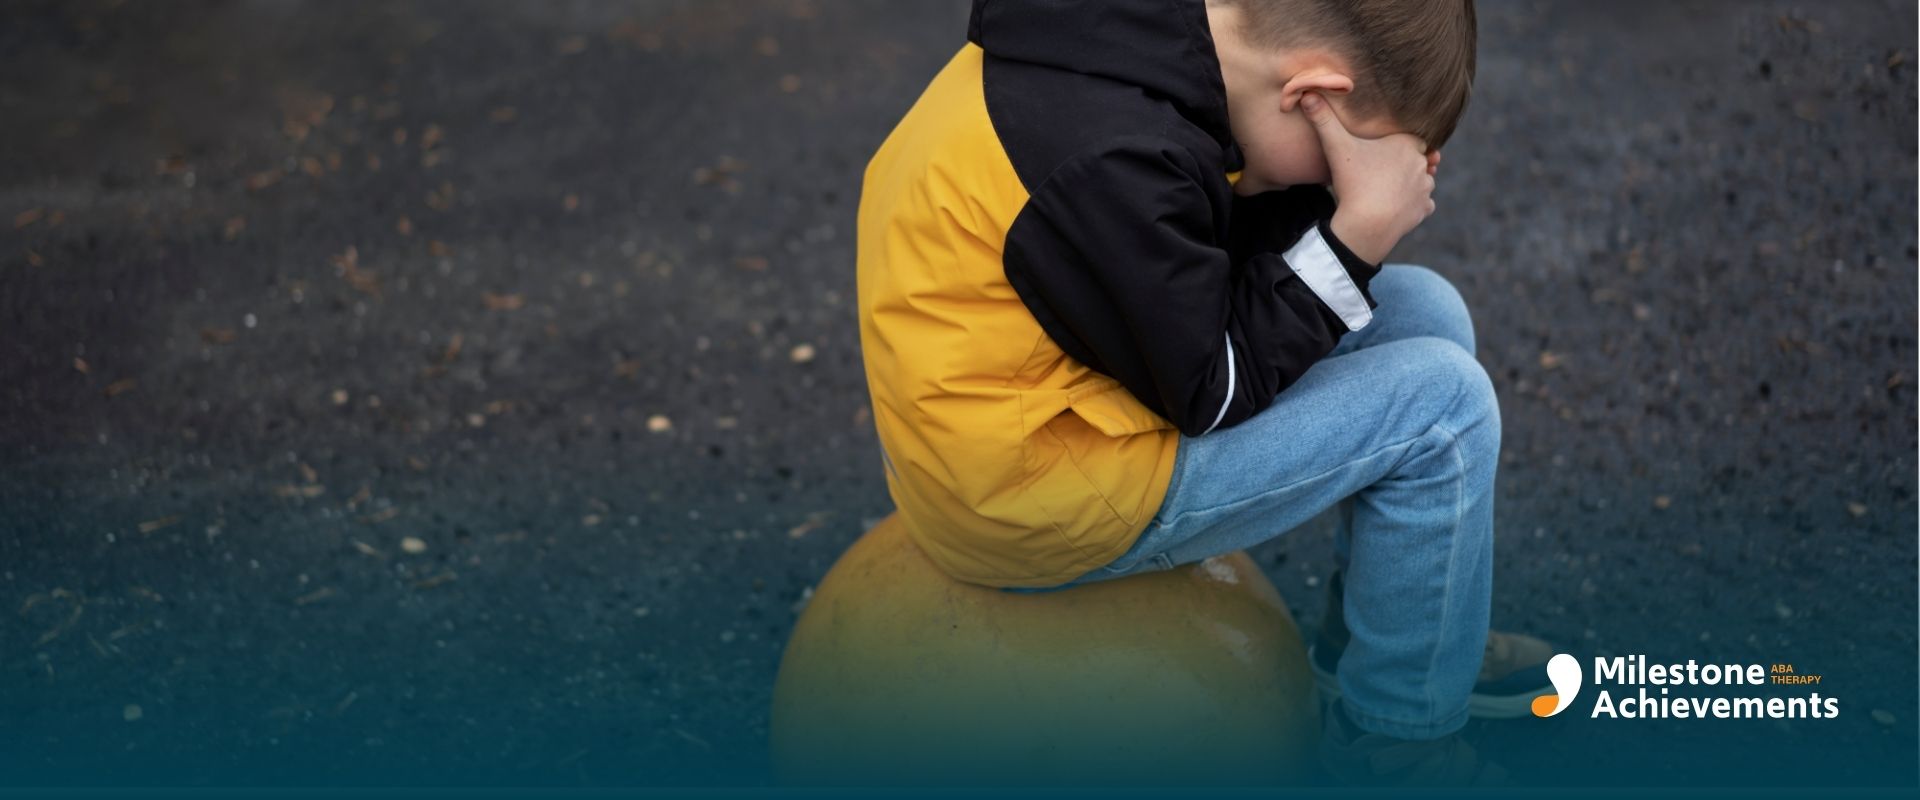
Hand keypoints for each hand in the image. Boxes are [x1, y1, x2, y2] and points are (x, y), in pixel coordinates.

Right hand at [1300, 91, 1435, 263]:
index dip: (1394, 144)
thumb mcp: (1336, 146)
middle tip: (1377, 172)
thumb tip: (1307, 93)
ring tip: (1385, 189)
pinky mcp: (1424, 209)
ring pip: (1420, 181)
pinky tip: (1395, 206)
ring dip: (1408, 184)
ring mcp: (1425, 188)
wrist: (1367, 223)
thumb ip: (1323, 120)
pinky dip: (1412, 205)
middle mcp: (1421, 164)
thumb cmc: (1353, 182)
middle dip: (1400, 164)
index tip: (1379, 152)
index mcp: (1406, 144)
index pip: (1409, 138)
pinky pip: (1422, 204)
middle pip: (1415, 159)